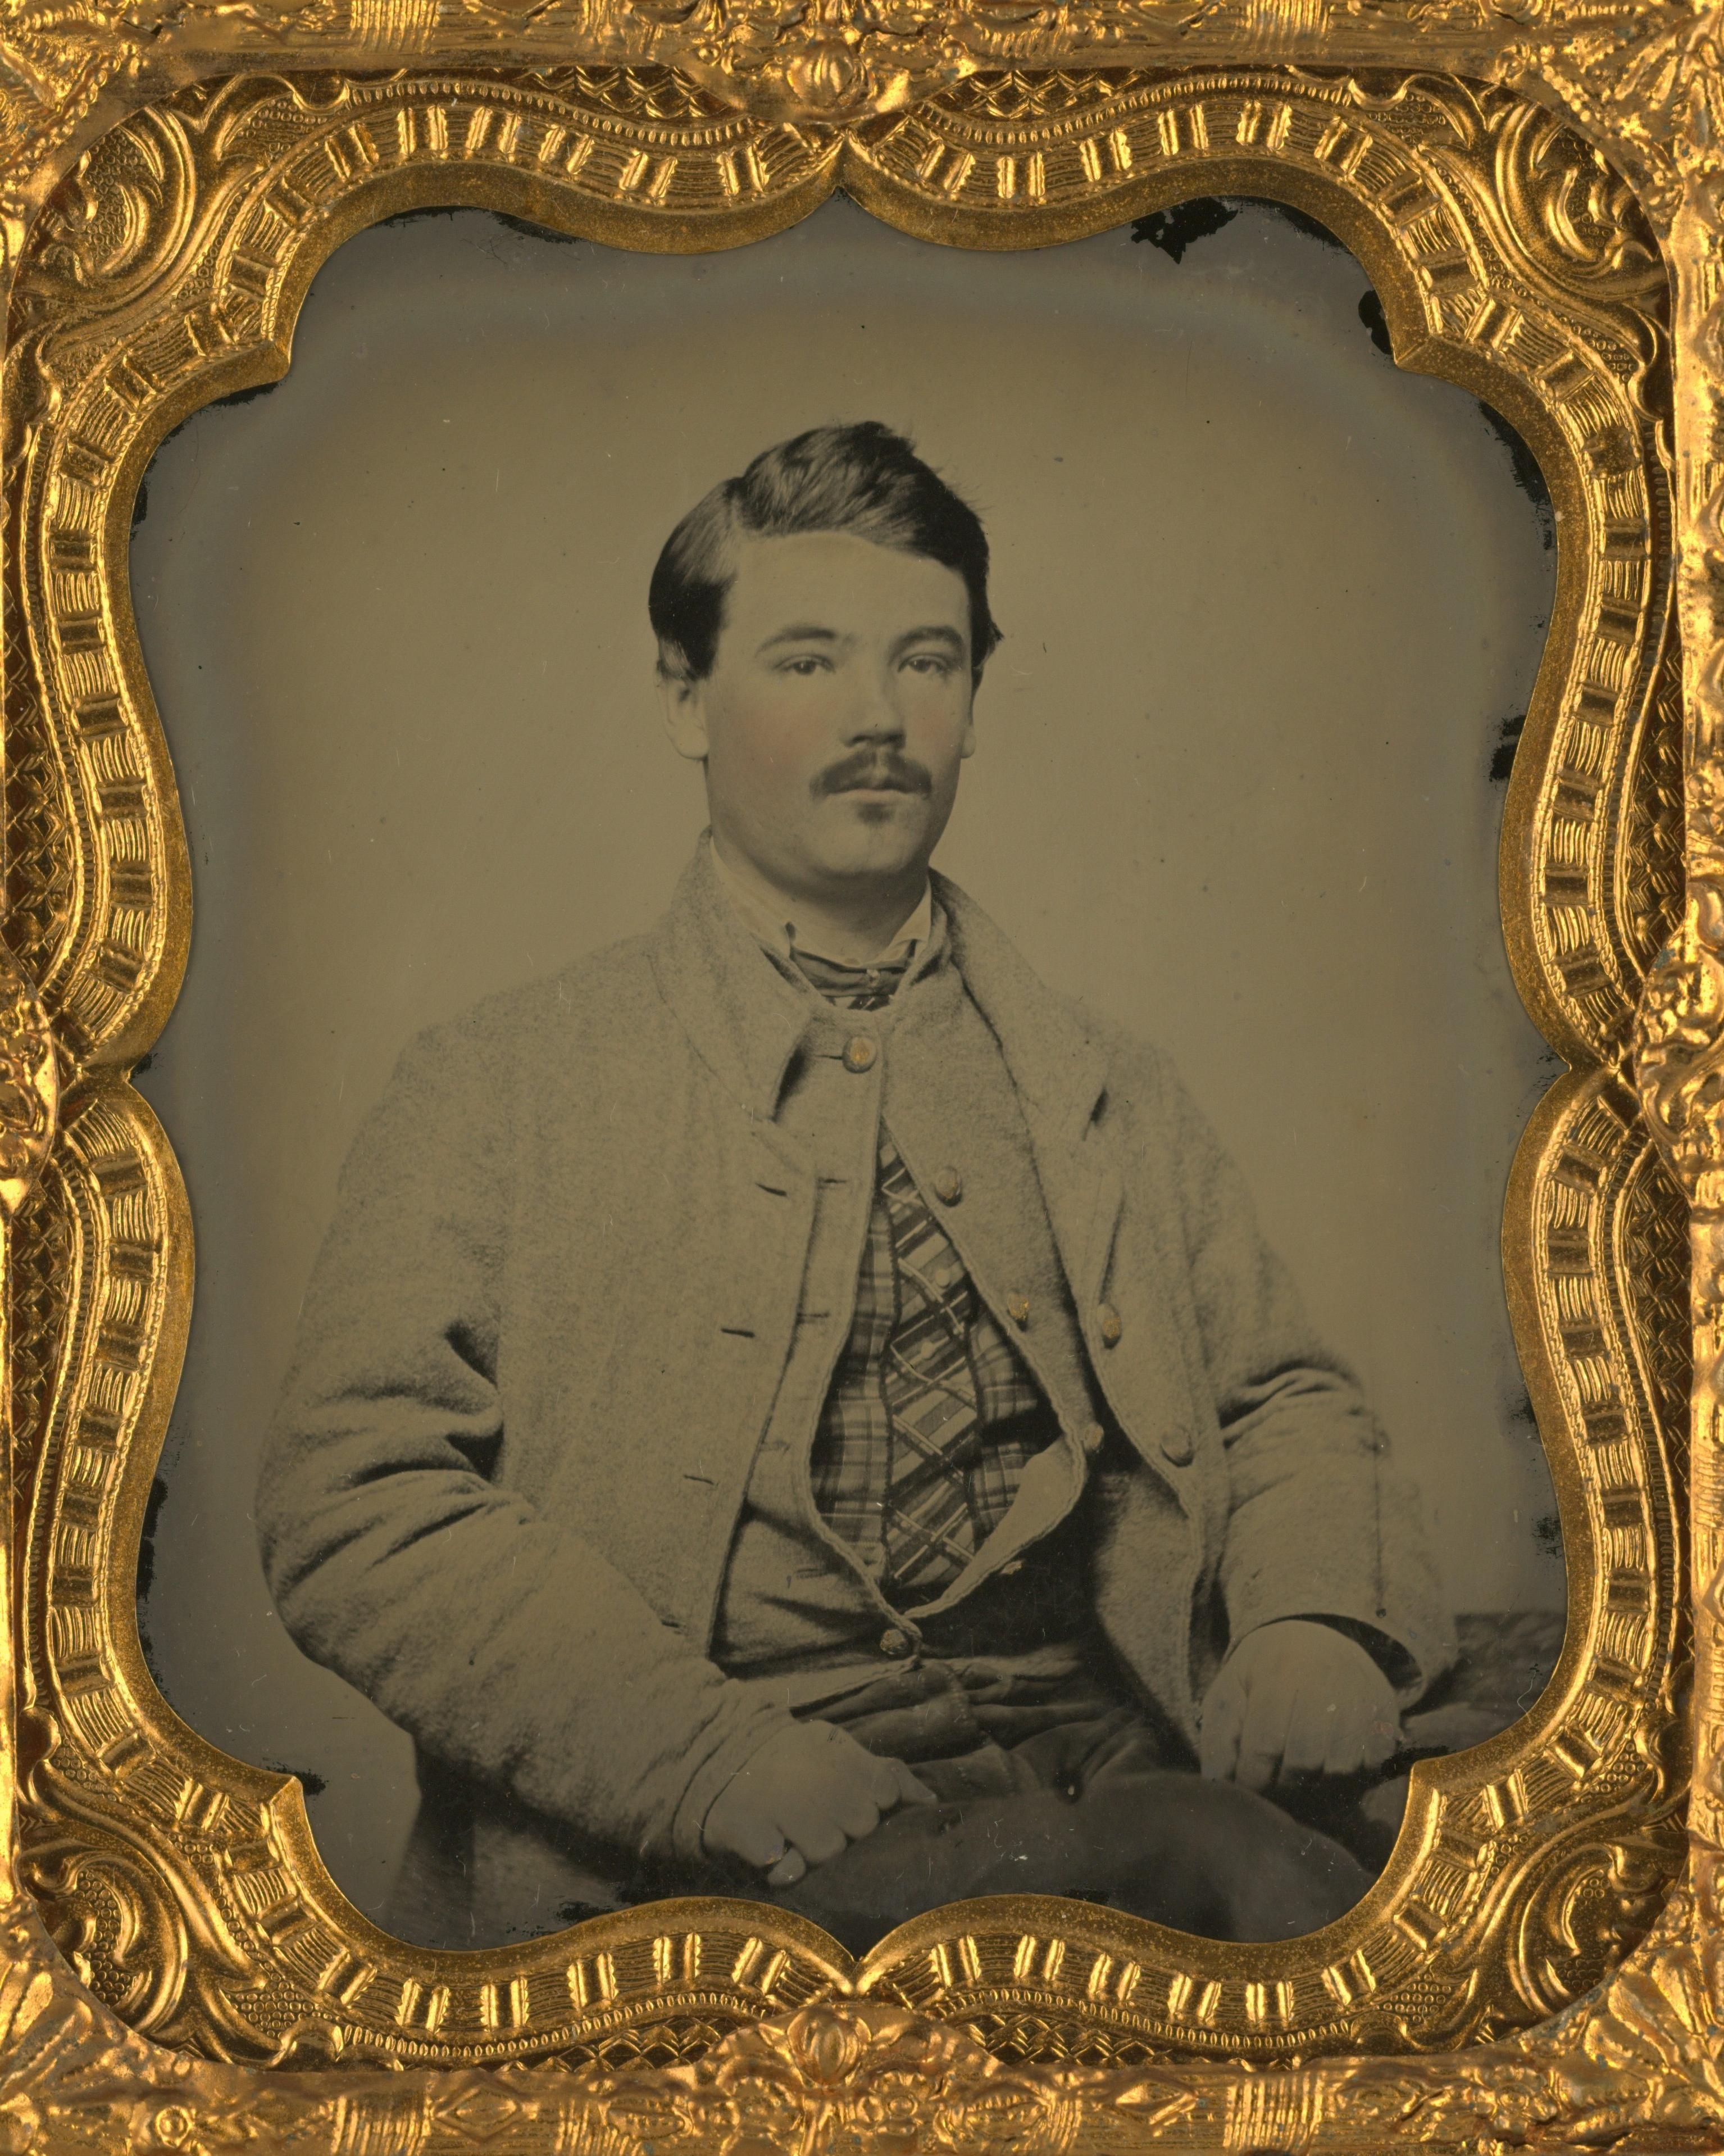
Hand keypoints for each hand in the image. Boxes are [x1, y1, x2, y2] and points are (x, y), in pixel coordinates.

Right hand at [703, 1721, 935, 1886]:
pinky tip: (770, 1845)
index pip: (884, 1791)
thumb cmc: (789, 1760)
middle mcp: (813, 1777)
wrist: (717, 1754)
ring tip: (791, 1833)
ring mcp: (777, 1803)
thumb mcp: (839, 1750)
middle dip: (844, 1832)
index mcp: (837, 1756)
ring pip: (824, 1852)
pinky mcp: (744, 1828)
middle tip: (816, 1817)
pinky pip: (779, 1865)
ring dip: (810, 1853)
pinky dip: (777, 1864)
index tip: (851, 1802)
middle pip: (859, 1828)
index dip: (873, 1805)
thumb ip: (885, 1773)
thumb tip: (931, 1802)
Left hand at [1199, 1620, 1398, 1790]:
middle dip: (1284, 1782)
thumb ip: (1219, 1734)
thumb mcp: (1231, 1689)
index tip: (1246, 1783)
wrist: (1316, 1637)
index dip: (1251, 1776)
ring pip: (1341, 1768)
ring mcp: (1363, 1696)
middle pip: (1305, 1760)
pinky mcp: (1387, 1712)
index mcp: (1279, 1670)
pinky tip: (1331, 1761)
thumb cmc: (1265, 1672)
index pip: (1265, 1743)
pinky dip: (1351, 1776)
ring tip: (1300, 1770)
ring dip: (1317, 1783)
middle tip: (1274, 1779)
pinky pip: (1372, 1765)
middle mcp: (1327, 1680)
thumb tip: (1216, 1780)